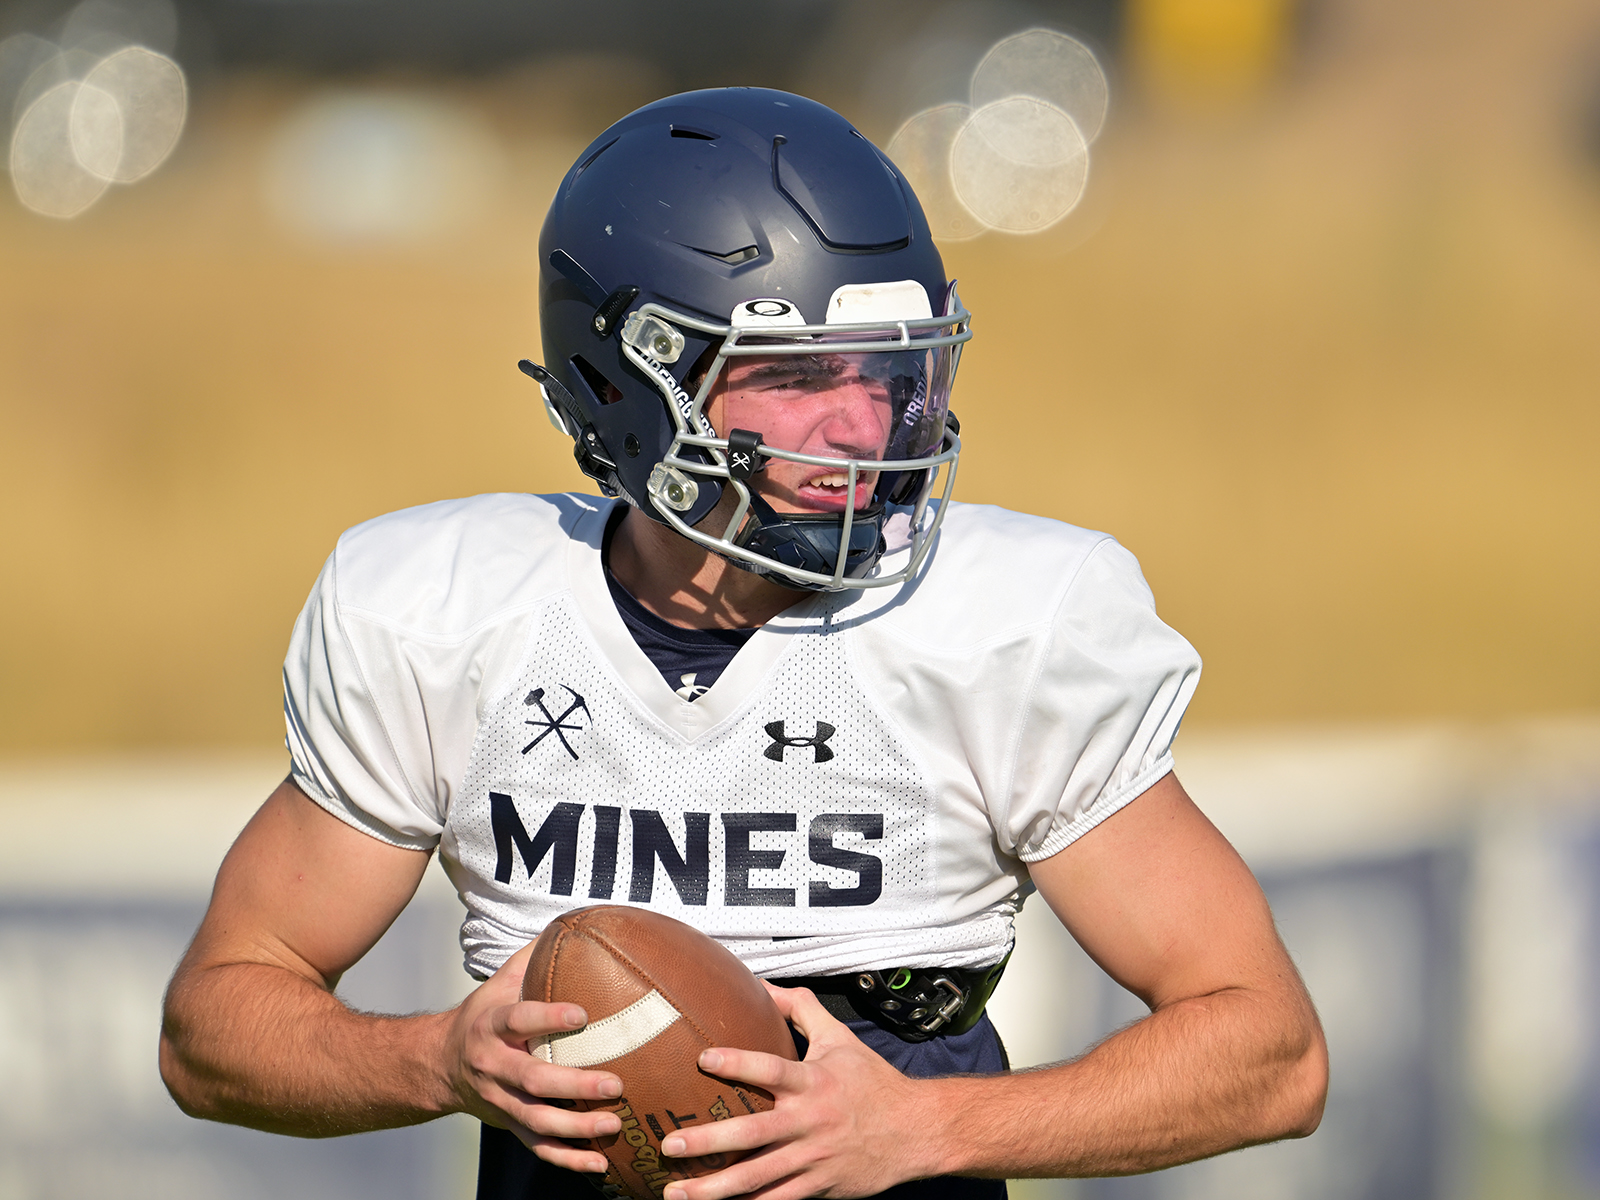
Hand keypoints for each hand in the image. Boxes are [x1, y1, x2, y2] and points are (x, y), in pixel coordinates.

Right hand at [442, 940, 626, 1171]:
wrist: (440, 1064)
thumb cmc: (484, 1016)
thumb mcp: (501, 981)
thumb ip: (536, 955)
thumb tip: (577, 921)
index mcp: (492, 1025)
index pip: (519, 1019)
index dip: (548, 1017)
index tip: (583, 1014)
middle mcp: (493, 1066)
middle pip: (532, 1079)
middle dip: (574, 1085)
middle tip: (615, 1084)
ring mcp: (500, 1101)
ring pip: (536, 1120)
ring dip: (576, 1127)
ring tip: (614, 1124)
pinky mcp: (509, 1125)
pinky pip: (538, 1147)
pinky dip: (568, 1158)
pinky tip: (599, 1161)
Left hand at [658, 984, 941, 1199]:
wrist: (917, 1131)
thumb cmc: (873, 1082)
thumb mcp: (840, 1039)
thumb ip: (801, 1010)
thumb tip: (763, 984)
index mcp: (813, 1081)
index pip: (771, 1068)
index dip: (737, 1062)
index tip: (702, 1058)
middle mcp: (810, 1120)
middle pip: (754, 1133)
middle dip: (709, 1141)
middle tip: (670, 1144)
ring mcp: (813, 1158)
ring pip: (759, 1177)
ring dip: (715, 1188)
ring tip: (676, 1192)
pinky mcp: (819, 1185)